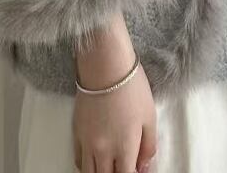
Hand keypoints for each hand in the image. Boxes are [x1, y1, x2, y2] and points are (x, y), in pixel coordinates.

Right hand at [73, 13, 157, 172]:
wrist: (104, 64)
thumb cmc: (131, 87)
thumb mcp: (150, 116)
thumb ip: (149, 146)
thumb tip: (144, 166)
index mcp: (125, 147)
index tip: (135, 170)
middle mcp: (104, 150)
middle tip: (123, 166)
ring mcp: (87, 142)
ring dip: (101, 172)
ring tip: (110, 166)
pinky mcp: (76, 131)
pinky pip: (79, 160)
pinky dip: (87, 166)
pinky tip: (95, 161)